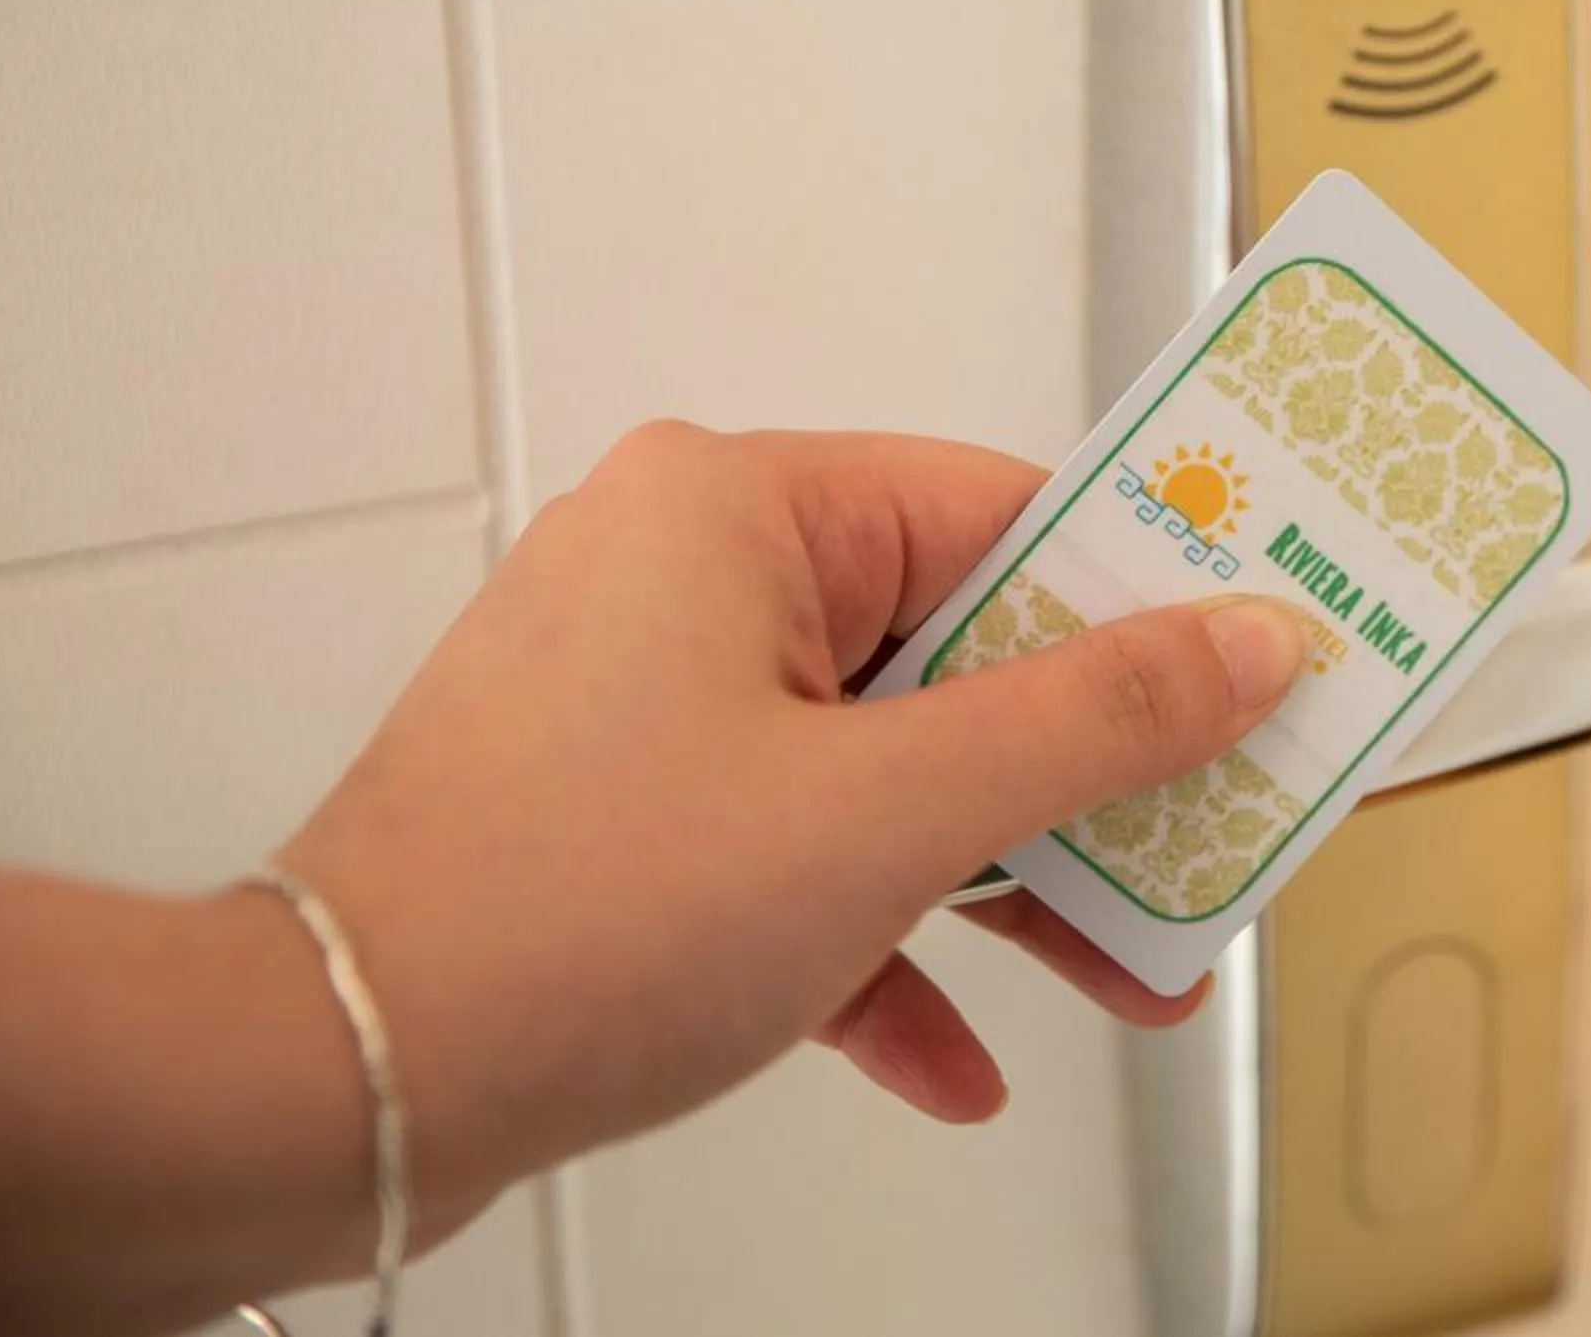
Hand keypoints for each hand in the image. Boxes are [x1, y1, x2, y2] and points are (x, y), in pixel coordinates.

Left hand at [280, 422, 1310, 1249]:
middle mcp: (687, 573)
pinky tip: (949, 1051)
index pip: (1009, 514)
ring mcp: (647, 696)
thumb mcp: (891, 814)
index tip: (1250, 668)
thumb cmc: (564, 916)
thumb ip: (1089, 724)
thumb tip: (1238, 642)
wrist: (340, 1083)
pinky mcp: (624, 809)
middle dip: (1083, 780)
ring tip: (1121, 969)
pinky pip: (800, 845)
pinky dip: (882, 934)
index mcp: (739, 509)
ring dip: (1004, 875)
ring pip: (888, 760)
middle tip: (1200, 838)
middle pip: (961, 647)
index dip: (1148, 605)